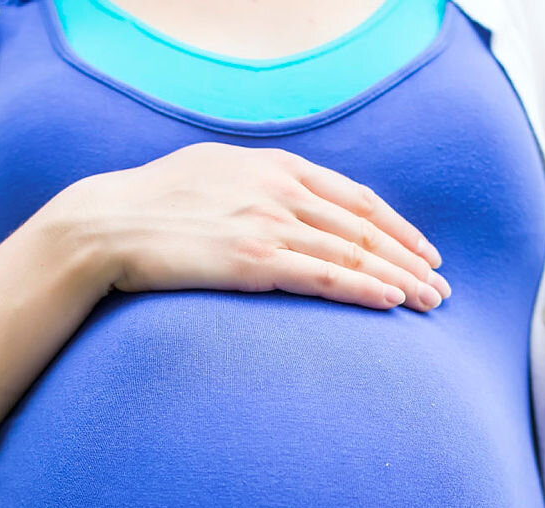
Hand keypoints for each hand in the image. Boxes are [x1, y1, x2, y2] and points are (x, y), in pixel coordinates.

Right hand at [56, 141, 451, 312]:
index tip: (424, 251)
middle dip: (410, 259)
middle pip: (364, 227)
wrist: (103, 224)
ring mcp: (267, 223)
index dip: (396, 227)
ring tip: (430, 303)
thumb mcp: (212, 176)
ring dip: (399, 279)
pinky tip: (392, 303)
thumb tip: (284, 205)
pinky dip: (364, 289)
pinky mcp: (252, 259)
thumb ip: (256, 187)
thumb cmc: (151, 207)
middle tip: (441, 287)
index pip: (355, 197)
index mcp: (274, 167)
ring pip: (353, 253)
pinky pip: (324, 276)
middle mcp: (279, 190)